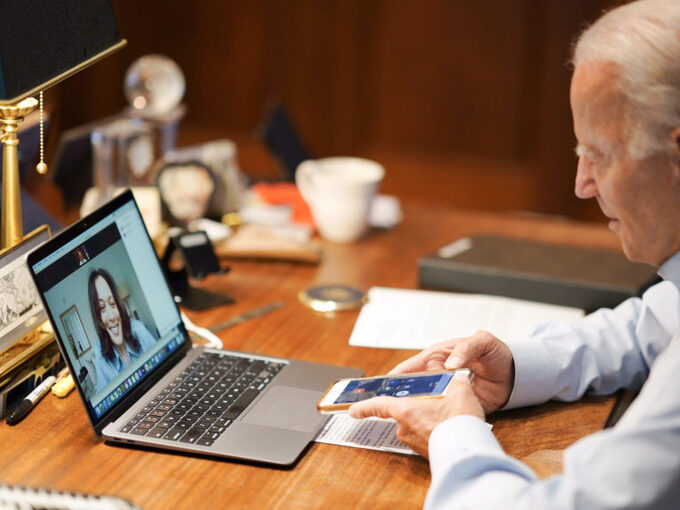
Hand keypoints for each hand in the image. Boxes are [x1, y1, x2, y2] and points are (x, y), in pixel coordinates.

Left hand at [349, 371, 483, 457]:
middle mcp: (405, 428)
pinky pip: (425, 438)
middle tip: (434, 404)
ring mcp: (414, 443)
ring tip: (446, 416)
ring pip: (415, 426)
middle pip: (402, 414)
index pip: (379, 406)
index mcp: (405, 411)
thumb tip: (458, 376)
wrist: (470, 453)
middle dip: (415, 409)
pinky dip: (433, 432)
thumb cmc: (459, 423)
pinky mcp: (425, 454)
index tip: (353, 410)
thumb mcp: (460, 392)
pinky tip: (449, 429)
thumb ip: (456, 381)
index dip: (364, 406)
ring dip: (426, 421)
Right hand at [388, 330, 513, 413]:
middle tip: (386, 406)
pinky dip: (433, 419)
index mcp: (439, 356)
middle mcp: (438, 374)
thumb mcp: (483, 342)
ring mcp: (446, 391)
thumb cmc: (496, 352)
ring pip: (425, 401)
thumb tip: (450, 364)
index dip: (397, 375)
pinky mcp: (457, 405)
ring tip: (402, 420)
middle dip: (400, 395)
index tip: (383, 385)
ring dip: (416, 409)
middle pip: (414, 386)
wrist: (516, 374)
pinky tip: (425, 426)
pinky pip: (442, 413)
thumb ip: (466, 348)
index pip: (412, 366)